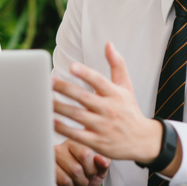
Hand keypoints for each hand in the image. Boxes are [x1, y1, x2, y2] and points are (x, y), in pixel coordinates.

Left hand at [53, 42, 161, 163]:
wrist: (143, 141)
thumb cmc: (129, 110)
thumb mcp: (127, 86)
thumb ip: (117, 64)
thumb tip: (108, 43)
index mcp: (115, 94)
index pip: (99, 81)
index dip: (86, 74)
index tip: (71, 66)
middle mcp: (110, 110)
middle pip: (84, 97)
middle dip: (65, 89)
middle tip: (48, 81)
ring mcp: (103, 127)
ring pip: (77, 116)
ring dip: (59, 107)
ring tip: (43, 99)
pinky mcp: (98, 142)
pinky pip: (77, 135)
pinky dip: (63, 129)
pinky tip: (50, 121)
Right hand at [54, 139, 109, 185]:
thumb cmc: (85, 177)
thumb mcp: (99, 170)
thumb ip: (103, 163)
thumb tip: (102, 160)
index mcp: (73, 144)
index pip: (85, 154)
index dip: (91, 169)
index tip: (91, 172)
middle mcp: (59, 150)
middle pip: (75, 169)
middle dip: (82, 181)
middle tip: (81, 181)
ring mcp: (49, 163)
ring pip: (66, 180)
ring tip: (72, 184)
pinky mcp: (43, 176)